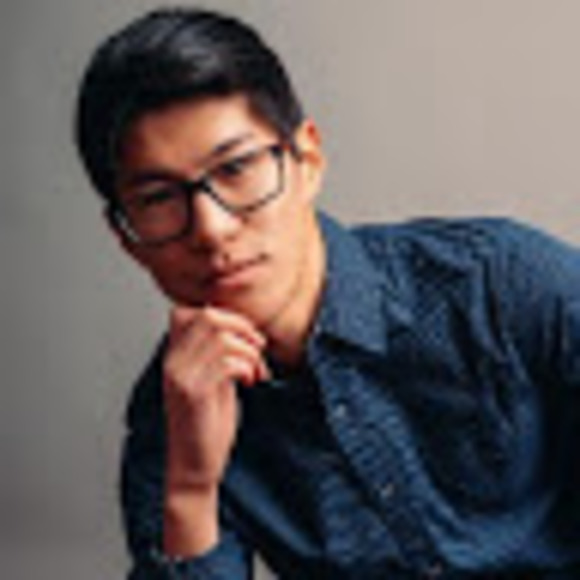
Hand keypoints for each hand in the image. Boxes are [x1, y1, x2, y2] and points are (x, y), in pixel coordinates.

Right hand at [163, 305, 268, 491]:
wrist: (194, 467)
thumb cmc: (207, 424)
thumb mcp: (212, 379)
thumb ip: (216, 352)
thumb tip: (237, 324)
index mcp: (174, 356)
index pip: (188, 311)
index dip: (224, 316)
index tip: (243, 337)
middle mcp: (172, 362)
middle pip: (208, 316)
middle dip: (242, 328)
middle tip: (256, 350)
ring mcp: (180, 377)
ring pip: (221, 338)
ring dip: (249, 352)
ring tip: (254, 371)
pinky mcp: (193, 394)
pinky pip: (227, 362)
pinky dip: (248, 368)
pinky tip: (250, 383)